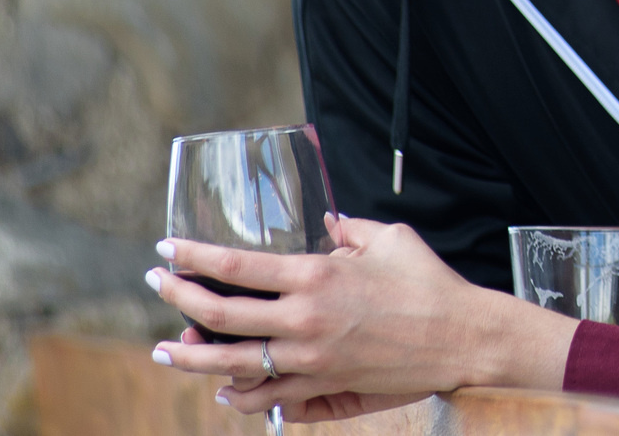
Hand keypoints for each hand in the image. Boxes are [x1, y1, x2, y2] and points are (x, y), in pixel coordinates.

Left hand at [147, 214, 575, 418]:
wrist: (462, 337)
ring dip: (189, 356)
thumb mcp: (389, 238)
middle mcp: (305, 320)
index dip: (194, 257)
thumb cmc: (429, 282)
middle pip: (218, 315)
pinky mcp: (323, 389)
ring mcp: (310, 360)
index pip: (236, 268)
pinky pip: (265, 397)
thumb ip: (349, 228)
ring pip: (229, 364)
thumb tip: (325, 222)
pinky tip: (223, 384)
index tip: (168, 249)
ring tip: (166, 348)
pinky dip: (237, 393)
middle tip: (157, 284)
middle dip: (178, 297)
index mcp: (318, 276)